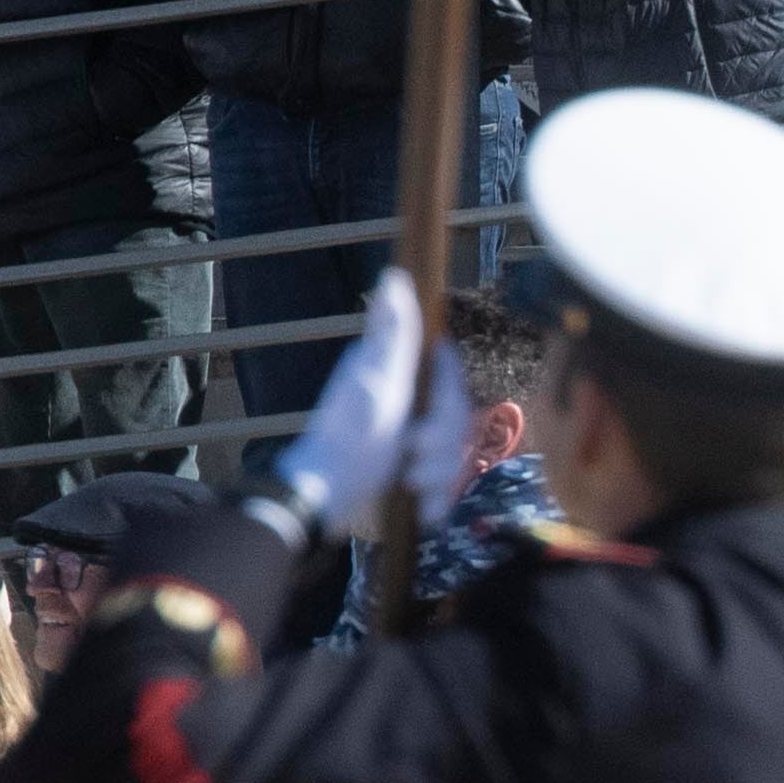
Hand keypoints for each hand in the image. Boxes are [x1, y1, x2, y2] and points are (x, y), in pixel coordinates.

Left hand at [272, 258, 441, 534]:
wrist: (326, 500)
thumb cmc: (349, 438)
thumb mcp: (374, 381)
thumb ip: (392, 333)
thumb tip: (395, 276)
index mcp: (397, 374)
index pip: (453, 377)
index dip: (451, 400)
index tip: (431, 418)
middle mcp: (405, 401)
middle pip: (457, 417)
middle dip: (441, 446)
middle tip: (411, 456)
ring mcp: (408, 438)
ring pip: (455, 453)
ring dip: (437, 475)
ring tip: (409, 482)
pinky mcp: (410, 472)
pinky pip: (445, 482)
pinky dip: (434, 497)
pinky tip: (420, 507)